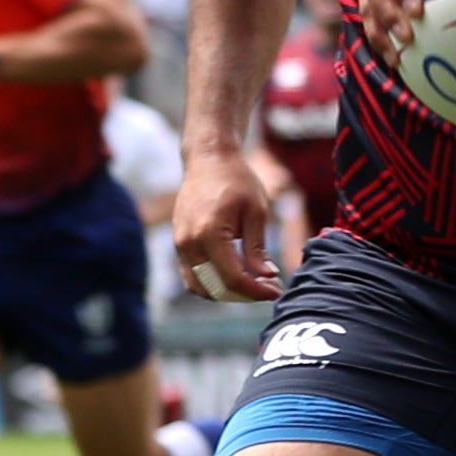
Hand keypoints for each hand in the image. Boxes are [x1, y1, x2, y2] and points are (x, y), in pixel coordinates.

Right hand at [170, 145, 281, 302]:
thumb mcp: (256, 211)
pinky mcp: (179, 243)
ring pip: (199, 287)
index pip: (232, 278)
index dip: (256, 291)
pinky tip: (236, 275)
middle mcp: (189, 242)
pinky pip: (191, 276)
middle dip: (243, 296)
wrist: (208, 159)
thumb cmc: (236, 180)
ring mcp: (180, 244)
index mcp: (210, 233)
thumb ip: (257, 248)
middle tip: (268, 289)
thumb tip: (266, 277)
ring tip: (253, 284)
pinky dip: (212, 283)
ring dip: (226, 293)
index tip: (276, 291)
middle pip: (214, 288)